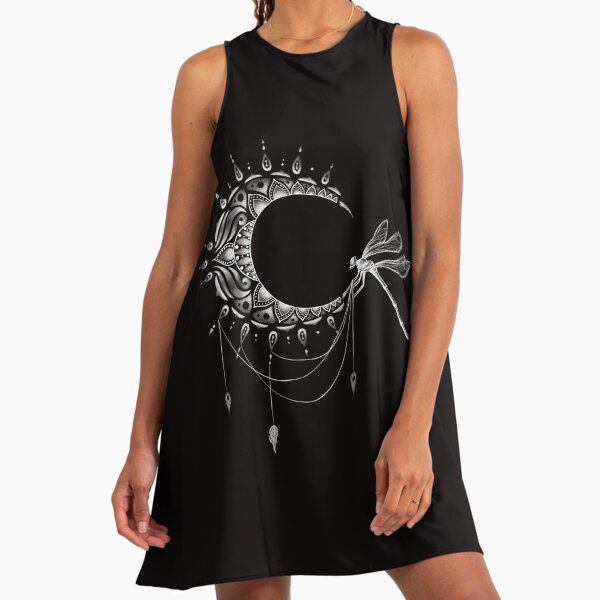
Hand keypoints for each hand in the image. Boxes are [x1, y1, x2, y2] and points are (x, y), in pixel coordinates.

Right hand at [111, 447, 169, 550]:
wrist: (146, 447)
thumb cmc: (140, 463)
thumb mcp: (142, 487)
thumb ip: (141, 508)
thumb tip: (142, 529)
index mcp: (118, 501)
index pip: (123, 527)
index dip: (135, 538)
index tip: (147, 546)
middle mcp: (122, 502)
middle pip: (133, 526)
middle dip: (147, 536)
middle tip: (162, 542)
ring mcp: (131, 499)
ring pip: (140, 521)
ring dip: (151, 530)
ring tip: (165, 537)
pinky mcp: (139, 496)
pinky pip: (144, 513)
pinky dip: (152, 521)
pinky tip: (161, 527)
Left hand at [370, 419, 433, 535]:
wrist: (412, 429)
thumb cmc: (393, 442)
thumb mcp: (380, 462)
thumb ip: (380, 486)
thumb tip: (378, 508)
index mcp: (398, 476)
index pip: (389, 506)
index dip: (381, 520)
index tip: (374, 526)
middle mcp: (413, 481)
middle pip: (400, 512)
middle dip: (389, 524)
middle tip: (380, 531)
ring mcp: (423, 481)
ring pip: (413, 510)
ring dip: (401, 523)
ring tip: (390, 529)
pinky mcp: (429, 480)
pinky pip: (425, 503)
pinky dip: (418, 515)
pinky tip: (410, 523)